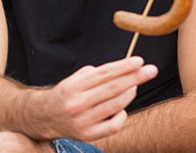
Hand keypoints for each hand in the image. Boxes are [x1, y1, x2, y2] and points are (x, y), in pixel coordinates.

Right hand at [38, 56, 157, 140]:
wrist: (44, 117)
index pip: (104, 74)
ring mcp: (82, 121)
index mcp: (73, 87)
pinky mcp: (87, 135)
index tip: (140, 61)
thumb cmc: (66, 94)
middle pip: (113, 88)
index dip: (124, 67)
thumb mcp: (74, 79)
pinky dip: (122, 115)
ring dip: (130, 94)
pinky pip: (113, 126)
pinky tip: (121, 108)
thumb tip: (124, 69)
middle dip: (135, 78)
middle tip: (152, 70)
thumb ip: (95, 74)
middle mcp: (77, 104)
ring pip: (115, 105)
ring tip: (134, 86)